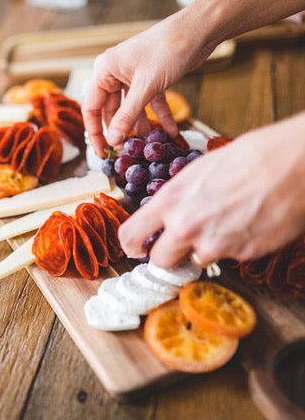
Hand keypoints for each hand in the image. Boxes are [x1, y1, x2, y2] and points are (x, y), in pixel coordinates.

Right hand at [82, 13, 216, 157]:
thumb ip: (128, 115)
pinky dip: (159, 117)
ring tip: (149, 146)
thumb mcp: (145, 87)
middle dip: (120, 131)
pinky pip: (150, 103)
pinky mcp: (150, 79)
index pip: (91, 107)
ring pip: (131, 109)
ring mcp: (132, 76)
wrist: (197, 30)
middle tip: (127, 152)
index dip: (95, 132)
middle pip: (111, 110)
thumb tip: (113, 140)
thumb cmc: (167, 50)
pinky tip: (169, 132)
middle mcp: (114, 73)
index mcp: (104, 71)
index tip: (103, 152)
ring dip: (141, 127)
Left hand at [118, 113, 304, 267]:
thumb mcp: (196, 172)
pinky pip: (228, 257)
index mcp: (170, 201)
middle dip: (167, 256)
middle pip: (160, 261)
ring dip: (204, 248)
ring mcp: (215, 243)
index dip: (131, 246)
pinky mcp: (243, 254)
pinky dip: (233, 246)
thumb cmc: (247, 158)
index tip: (137, 248)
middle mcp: (187, 227)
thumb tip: (164, 217)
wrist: (292, 162)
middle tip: (179, 245)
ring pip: (197, 260)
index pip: (130, 236)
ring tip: (225, 220)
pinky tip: (246, 222)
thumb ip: (176, 199)